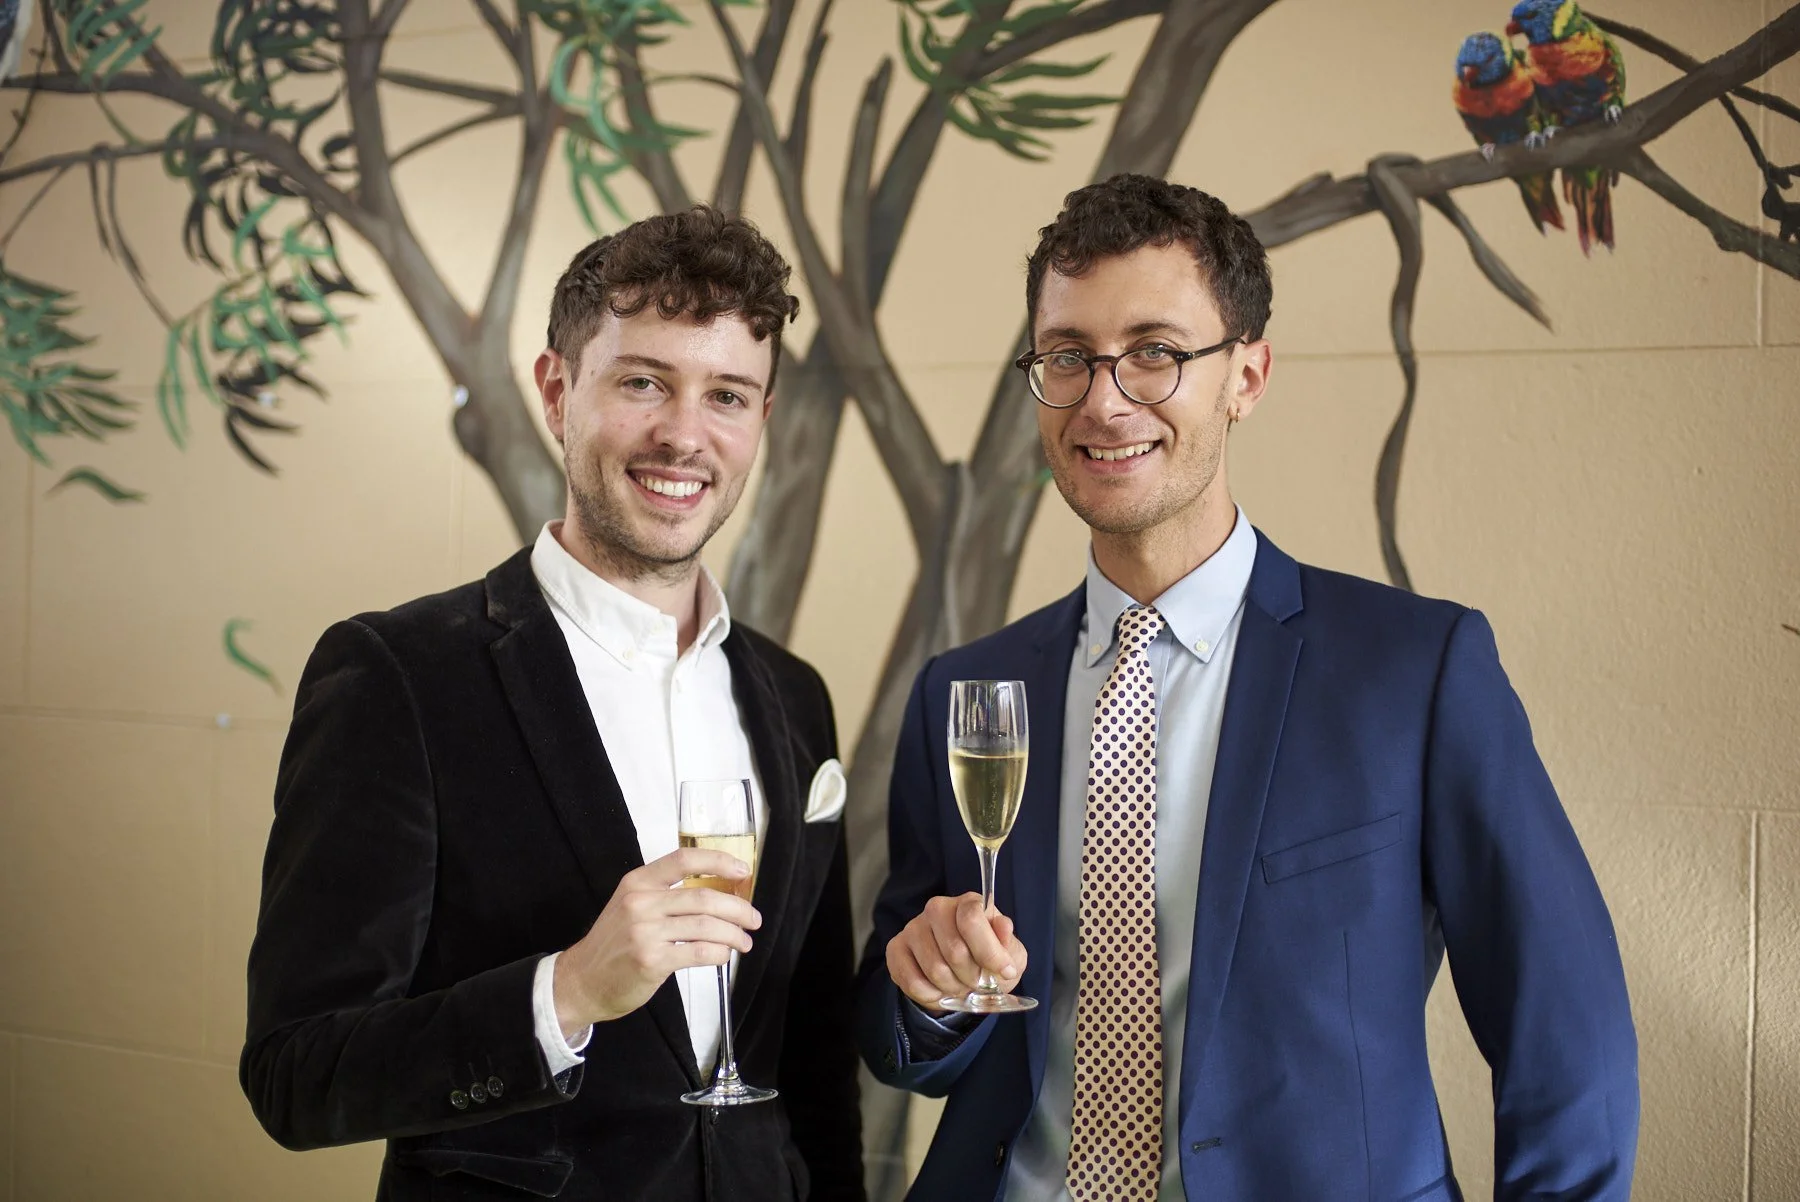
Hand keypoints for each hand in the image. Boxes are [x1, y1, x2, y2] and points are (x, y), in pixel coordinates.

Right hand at [553, 848, 760, 1035]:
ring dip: (734, 934)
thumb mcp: (631, 907)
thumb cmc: (613, 945)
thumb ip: (666, 896)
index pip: (684, 860)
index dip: (718, 861)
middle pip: (704, 897)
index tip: (742, 871)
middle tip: (753, 919)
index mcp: (638, 882)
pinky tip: (723, 955)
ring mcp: (644, 931)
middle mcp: (641, 902)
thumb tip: (719, 894)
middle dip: (738, 909)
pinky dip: (719, 953)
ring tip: (744, 942)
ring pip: (706, 925)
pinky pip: (699, 952)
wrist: (582, 981)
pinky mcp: (651, 960)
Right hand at [885, 893, 1027, 1012]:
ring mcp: (913, 927)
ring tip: (959, 986)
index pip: (971, 919)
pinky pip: (912, 981)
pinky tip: (939, 990)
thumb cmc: (986, 960)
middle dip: (972, 977)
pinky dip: (931, 995)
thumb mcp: (1009, 955)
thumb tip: (1003, 927)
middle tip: (978, 983)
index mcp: (967, 903)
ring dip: (953, 988)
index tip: (1005, 971)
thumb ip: (1008, 943)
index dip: (989, 952)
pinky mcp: (895, 948)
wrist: (960, 976)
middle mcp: (937, 909)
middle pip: (954, 950)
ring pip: (934, 969)